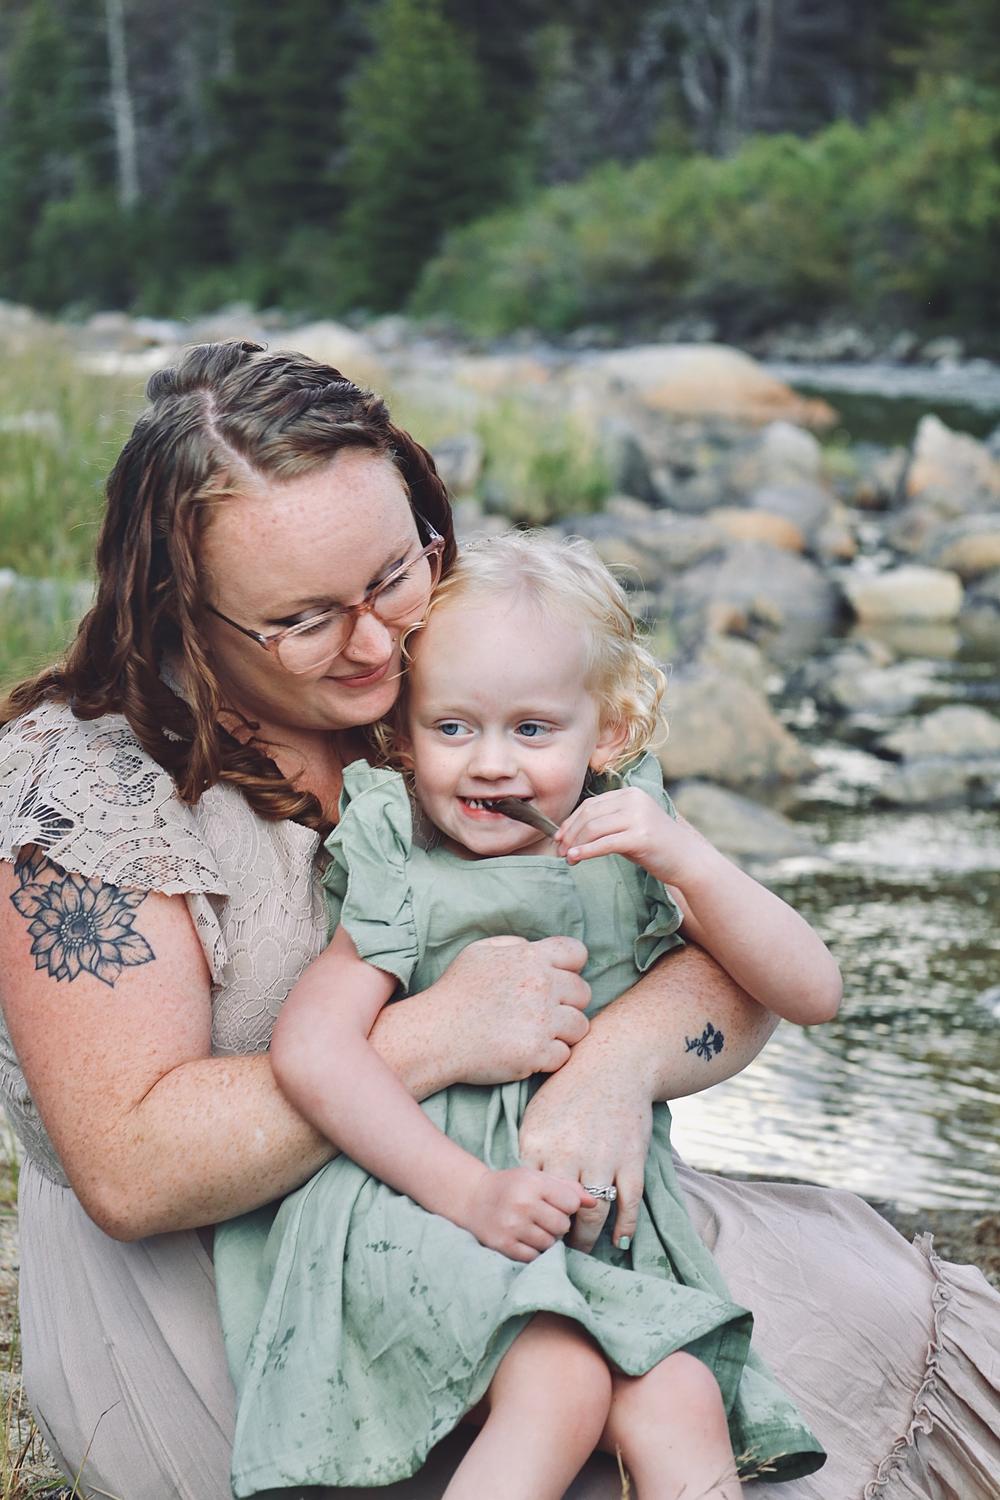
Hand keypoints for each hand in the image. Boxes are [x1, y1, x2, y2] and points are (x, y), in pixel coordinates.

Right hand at [421, 935, 590, 1086]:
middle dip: (568, 1003)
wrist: (434, 1034)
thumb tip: (535, 949)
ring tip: (537, 1035)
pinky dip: (549, 1058)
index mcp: (530, 958)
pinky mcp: (535, 1053)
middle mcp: (540, 986)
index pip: (577, 953)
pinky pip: (564, 1056)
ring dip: (562, 1033)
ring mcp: (540, 1021)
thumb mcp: (479, 952)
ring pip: (580, 1027)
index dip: (571, 968)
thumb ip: (513, 945)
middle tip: (543, 1014)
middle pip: (583, 993)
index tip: (557, 981)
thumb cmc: (454, 992)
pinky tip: (528, 1053)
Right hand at [457, 1166, 593, 1261]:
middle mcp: (523, 1204)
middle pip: (562, 1226)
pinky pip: (534, 1257)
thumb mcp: (537, 1178)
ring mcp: (512, 1226)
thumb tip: (595, 1202)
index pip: (571, 1203)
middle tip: (544, 1218)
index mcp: (533, 1183)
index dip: (567, 1206)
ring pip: (550, 1243)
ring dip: (546, 1239)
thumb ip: (568, 1188)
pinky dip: (534, 1251)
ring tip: (534, 1228)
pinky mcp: (504, 1245)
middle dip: (558, 1224)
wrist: (473, 1198)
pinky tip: (525, 1238)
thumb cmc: (512, 1186)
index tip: (556, 1205)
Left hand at [519, 1036, 652, 1252]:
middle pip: (557, 1211)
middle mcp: (569, 1153)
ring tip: (583, 1248)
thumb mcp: (537, 1112)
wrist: (615, 1062)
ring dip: (588, 1239)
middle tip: (556, 1246)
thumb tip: (519, 1186)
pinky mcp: (632, 1160)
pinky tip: (620, 1241)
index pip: (528, 1194)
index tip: (531, 1227)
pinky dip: (625, 1227)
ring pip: (593, 1214)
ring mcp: (603, 1158)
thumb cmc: (570, 1087)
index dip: (530, 1215)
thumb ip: (529, 1149)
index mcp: (538, 1142)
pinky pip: (628, 1204)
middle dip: (557, 1234)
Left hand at [555, 788, 697, 886]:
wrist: (688, 860)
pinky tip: (576, 858)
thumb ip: (608, 822)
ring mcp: (638, 817)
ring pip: (594, 828)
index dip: (571, 821)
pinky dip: (586, 851)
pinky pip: (605, 844)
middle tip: (559, 849)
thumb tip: (572, 832)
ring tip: (567, 857)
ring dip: (575, 843)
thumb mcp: (631, 826)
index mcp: (630, 793)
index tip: (559, 836)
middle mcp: (634, 800)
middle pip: (589, 815)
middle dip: (570, 833)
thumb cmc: (656, 846)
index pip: (591, 804)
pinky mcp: (640, 837)